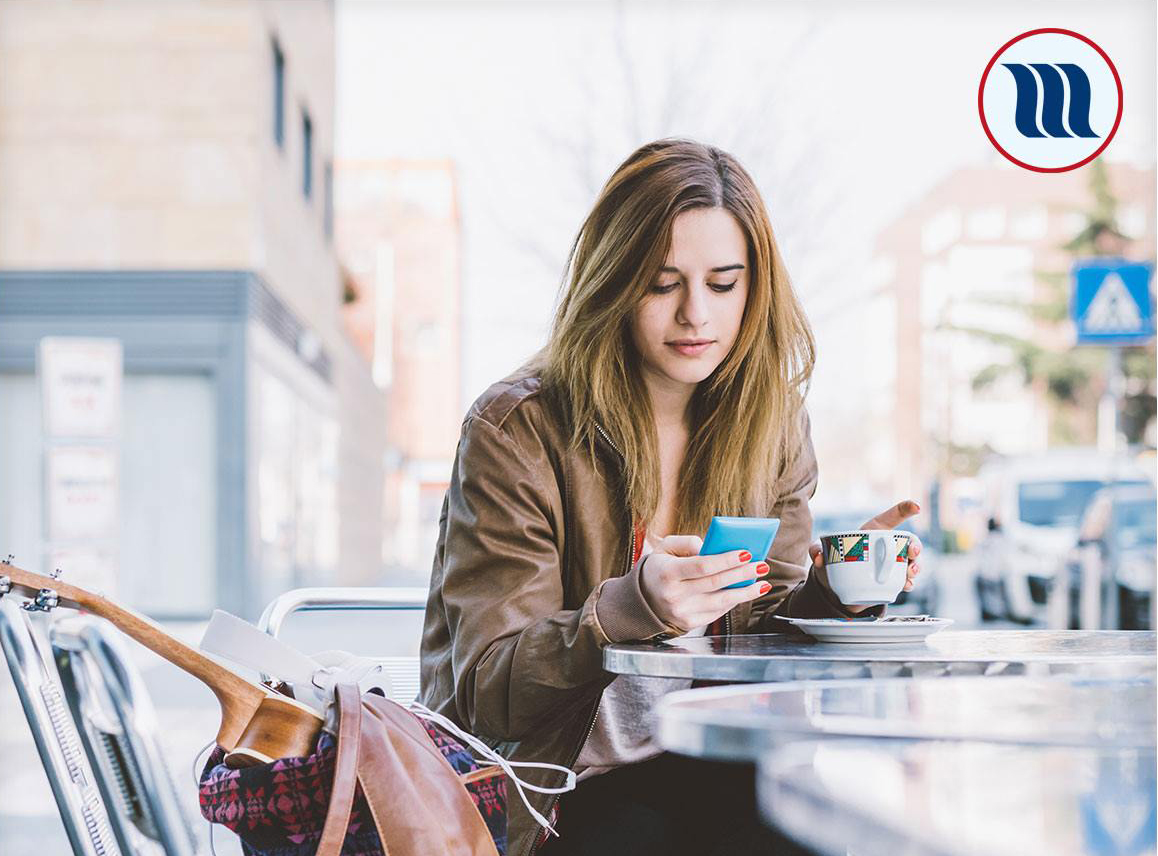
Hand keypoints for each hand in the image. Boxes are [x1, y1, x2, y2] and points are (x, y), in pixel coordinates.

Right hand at [639, 535, 771, 631]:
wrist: (643, 599)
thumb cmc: (659, 568)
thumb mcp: (665, 548)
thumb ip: (686, 542)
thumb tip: (711, 546)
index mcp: (667, 573)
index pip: (702, 566)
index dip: (726, 560)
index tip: (746, 552)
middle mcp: (674, 595)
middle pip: (716, 583)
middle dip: (742, 573)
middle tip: (761, 565)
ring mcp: (682, 612)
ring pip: (721, 601)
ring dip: (745, 592)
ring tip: (762, 582)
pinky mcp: (690, 624)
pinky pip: (718, 611)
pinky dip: (734, 601)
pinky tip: (746, 592)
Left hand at [808, 500, 923, 613]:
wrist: (836, 586)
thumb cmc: (834, 559)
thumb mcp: (823, 551)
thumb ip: (816, 548)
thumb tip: (819, 557)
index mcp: (874, 531)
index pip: (892, 516)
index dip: (906, 508)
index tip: (916, 506)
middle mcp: (887, 546)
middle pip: (909, 542)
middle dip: (916, 546)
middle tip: (913, 552)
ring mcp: (892, 563)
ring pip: (912, 562)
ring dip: (916, 566)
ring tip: (910, 573)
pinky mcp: (892, 580)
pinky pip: (907, 580)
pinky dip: (909, 583)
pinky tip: (906, 584)